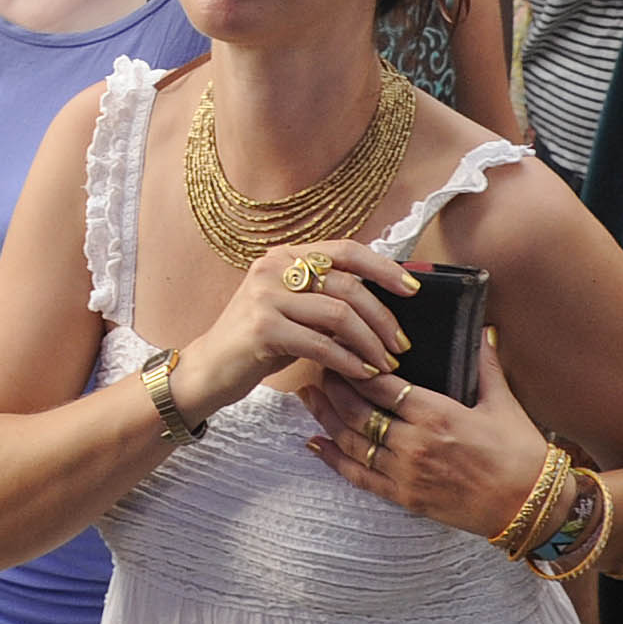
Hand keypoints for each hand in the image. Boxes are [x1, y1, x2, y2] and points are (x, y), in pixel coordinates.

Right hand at [180, 235, 410, 412]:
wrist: (209, 370)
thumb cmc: (258, 343)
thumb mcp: (292, 310)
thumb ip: (326, 298)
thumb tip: (383, 303)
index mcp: (285, 256)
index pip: (345, 249)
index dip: (383, 267)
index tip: (412, 289)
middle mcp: (274, 267)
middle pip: (347, 285)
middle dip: (382, 318)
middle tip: (401, 345)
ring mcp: (265, 296)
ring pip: (338, 314)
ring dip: (370, 343)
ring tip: (384, 364)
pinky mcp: (262, 328)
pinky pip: (320, 344)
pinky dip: (347, 361)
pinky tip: (361, 374)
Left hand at [296, 318, 551, 539]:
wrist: (529, 506)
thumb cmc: (520, 452)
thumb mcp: (504, 402)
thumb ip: (484, 364)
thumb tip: (482, 328)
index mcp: (436, 413)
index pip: (381, 384)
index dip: (354, 367)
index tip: (340, 349)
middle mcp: (414, 443)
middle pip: (358, 411)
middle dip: (333, 388)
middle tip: (318, 367)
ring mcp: (406, 473)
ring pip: (352, 441)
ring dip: (325, 418)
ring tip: (308, 397)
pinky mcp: (405, 498)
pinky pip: (359, 477)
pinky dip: (332, 459)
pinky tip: (315, 444)